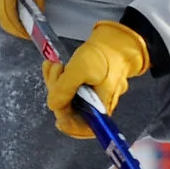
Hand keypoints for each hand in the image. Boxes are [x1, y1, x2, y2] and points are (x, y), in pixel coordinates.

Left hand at [44, 20, 149, 138]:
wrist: (116, 40)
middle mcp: (96, 105)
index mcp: (100, 107)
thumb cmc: (104, 56)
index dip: (68, 124)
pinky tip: (53, 65)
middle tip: (56, 72)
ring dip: (56, 82)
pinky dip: (59, 78)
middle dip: (57, 93)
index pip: (83, 128)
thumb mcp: (80, 69)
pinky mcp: (86, 85)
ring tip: (54, 65)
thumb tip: (53, 105)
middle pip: (71, 110)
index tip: (56, 111)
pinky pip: (69, 87)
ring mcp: (90, 95)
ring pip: (67, 97)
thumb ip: (64, 89)